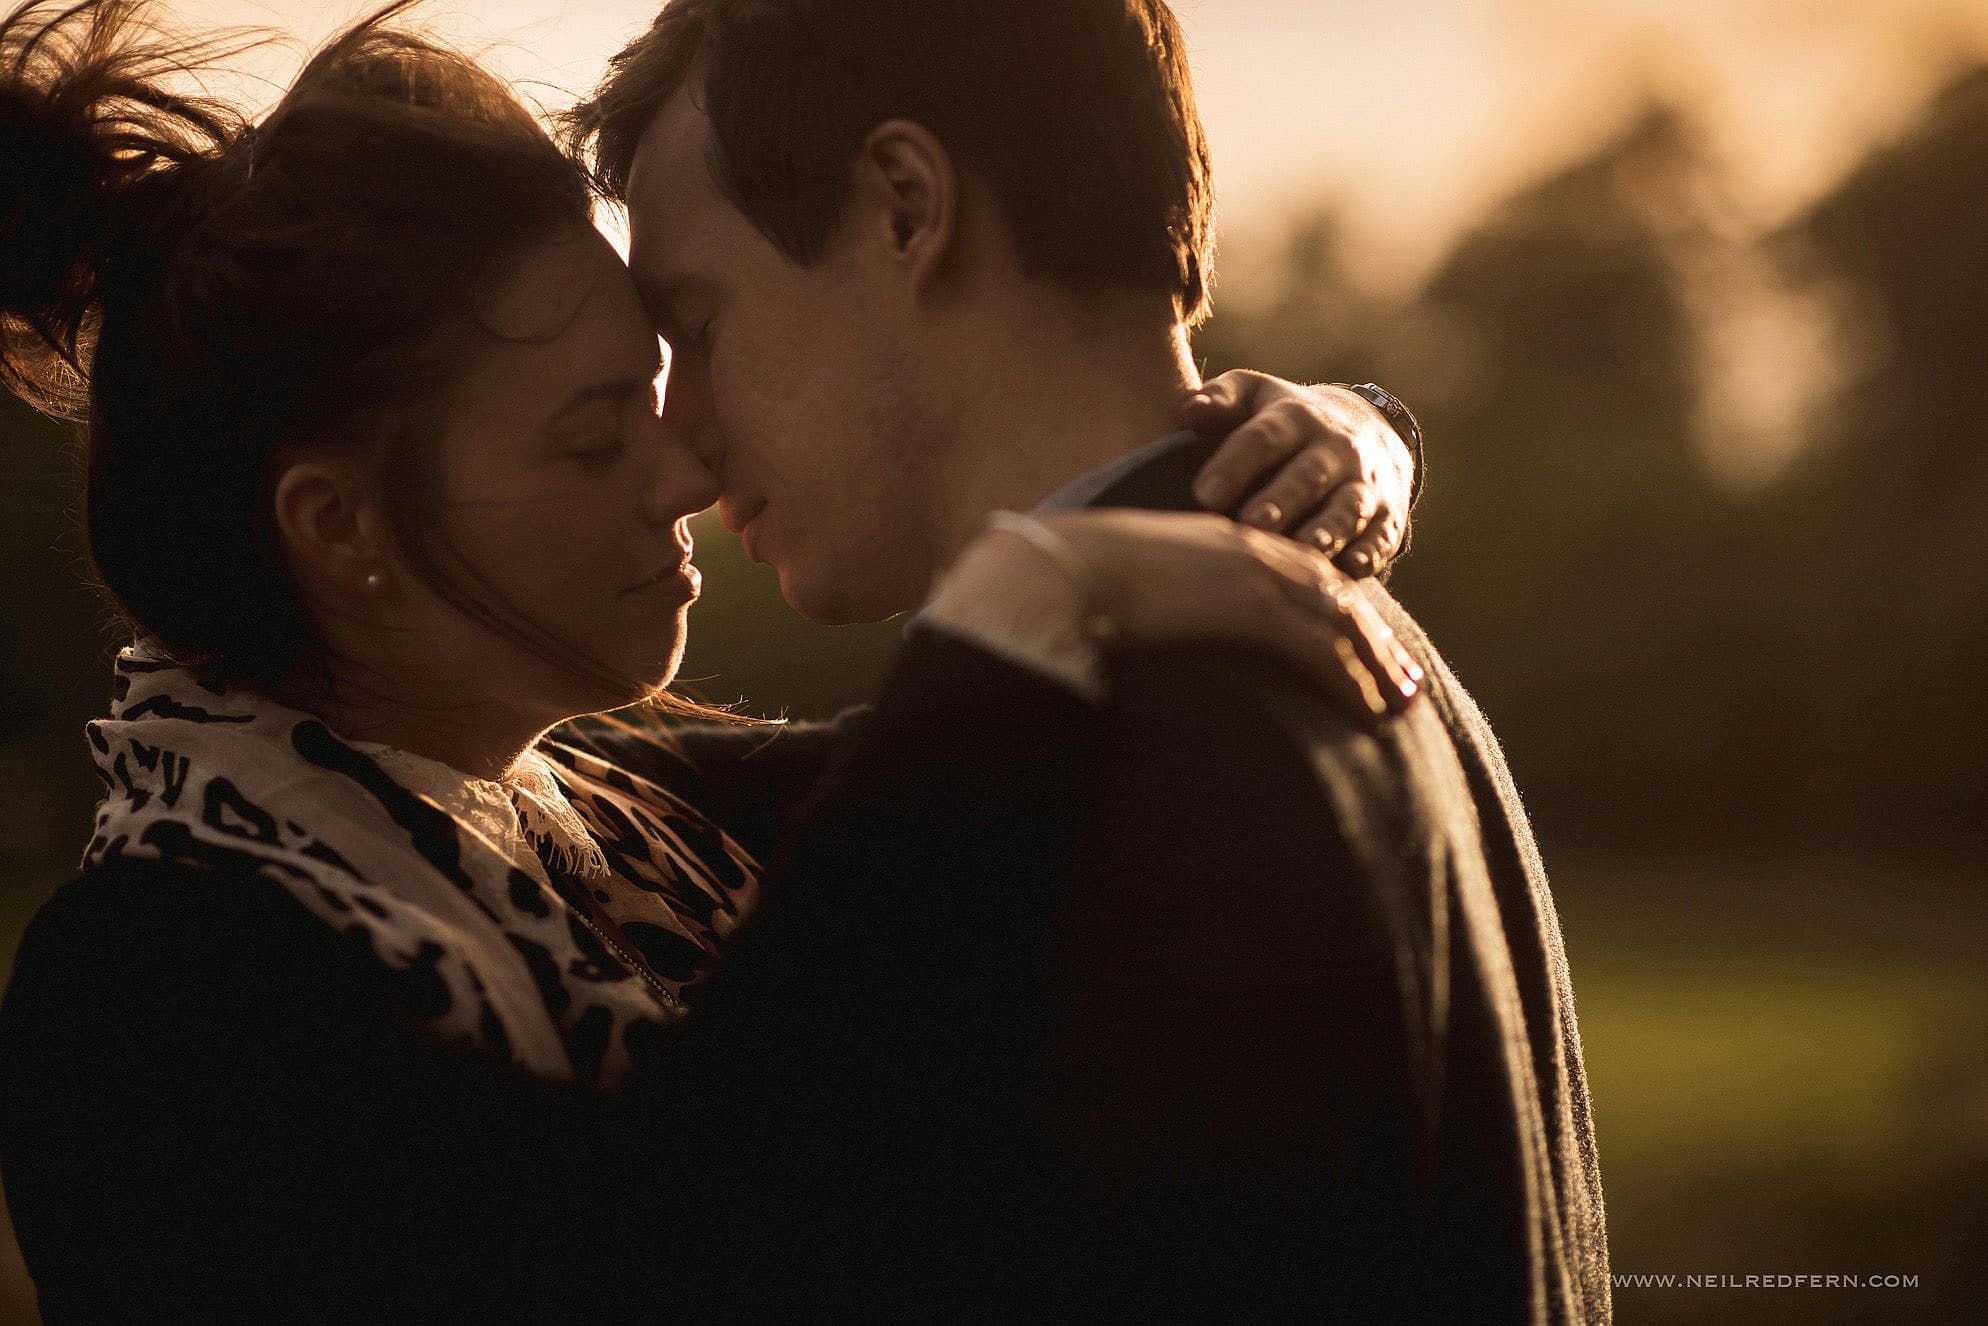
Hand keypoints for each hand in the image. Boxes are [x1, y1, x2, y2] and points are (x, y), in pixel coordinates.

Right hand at [1026, 509, 1422, 730]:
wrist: (1065, 568)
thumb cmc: (1083, 580)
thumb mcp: (1141, 583)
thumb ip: (1171, 599)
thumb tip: (1163, 627)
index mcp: (1230, 543)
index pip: (1305, 579)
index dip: (1342, 615)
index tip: (1367, 647)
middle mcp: (1254, 552)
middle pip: (1337, 599)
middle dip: (1376, 644)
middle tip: (1405, 684)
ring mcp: (1255, 575)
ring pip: (1341, 623)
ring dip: (1378, 667)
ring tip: (1402, 707)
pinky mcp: (1251, 606)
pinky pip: (1320, 647)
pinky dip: (1355, 680)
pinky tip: (1374, 712)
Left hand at [1177, 371, 1414, 578]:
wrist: (1367, 431)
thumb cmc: (1286, 422)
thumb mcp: (1256, 396)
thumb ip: (1220, 400)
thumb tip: (1187, 413)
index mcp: (1296, 417)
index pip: (1264, 437)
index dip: (1235, 464)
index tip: (1204, 493)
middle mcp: (1336, 448)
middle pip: (1308, 474)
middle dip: (1282, 499)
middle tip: (1251, 523)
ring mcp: (1365, 483)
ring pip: (1349, 507)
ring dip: (1328, 529)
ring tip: (1301, 549)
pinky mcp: (1388, 517)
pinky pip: (1381, 537)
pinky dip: (1368, 553)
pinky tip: (1349, 571)